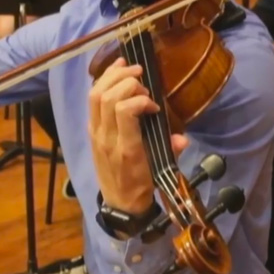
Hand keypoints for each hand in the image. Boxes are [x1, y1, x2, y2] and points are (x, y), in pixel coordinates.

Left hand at [88, 58, 187, 214]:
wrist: (119, 204)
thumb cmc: (142, 185)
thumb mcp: (160, 170)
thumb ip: (171, 151)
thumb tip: (182, 138)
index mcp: (126, 148)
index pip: (124, 111)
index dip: (140, 100)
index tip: (155, 106)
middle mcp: (106, 138)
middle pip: (107, 97)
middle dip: (127, 81)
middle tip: (144, 80)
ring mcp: (95, 133)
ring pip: (95, 95)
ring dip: (112, 77)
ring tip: (130, 68)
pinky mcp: (91, 130)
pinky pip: (92, 101)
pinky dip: (103, 82)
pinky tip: (116, 72)